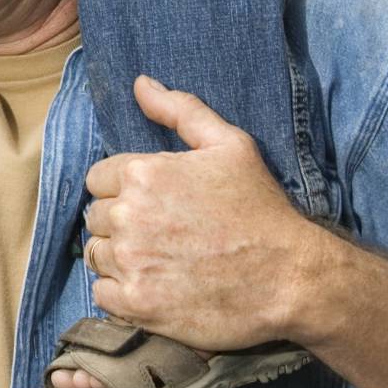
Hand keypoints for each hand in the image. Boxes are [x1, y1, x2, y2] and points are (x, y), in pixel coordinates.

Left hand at [80, 77, 322, 349]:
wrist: (291, 278)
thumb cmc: (260, 209)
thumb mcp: (230, 145)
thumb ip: (180, 110)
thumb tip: (140, 84)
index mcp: (142, 174)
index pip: (97, 179)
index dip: (122, 190)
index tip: (152, 204)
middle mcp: (128, 216)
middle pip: (95, 217)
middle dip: (120, 223)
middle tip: (160, 235)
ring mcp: (131, 262)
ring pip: (96, 255)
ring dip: (118, 258)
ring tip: (158, 261)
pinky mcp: (137, 303)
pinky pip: (101, 294)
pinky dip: (119, 293)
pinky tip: (152, 287)